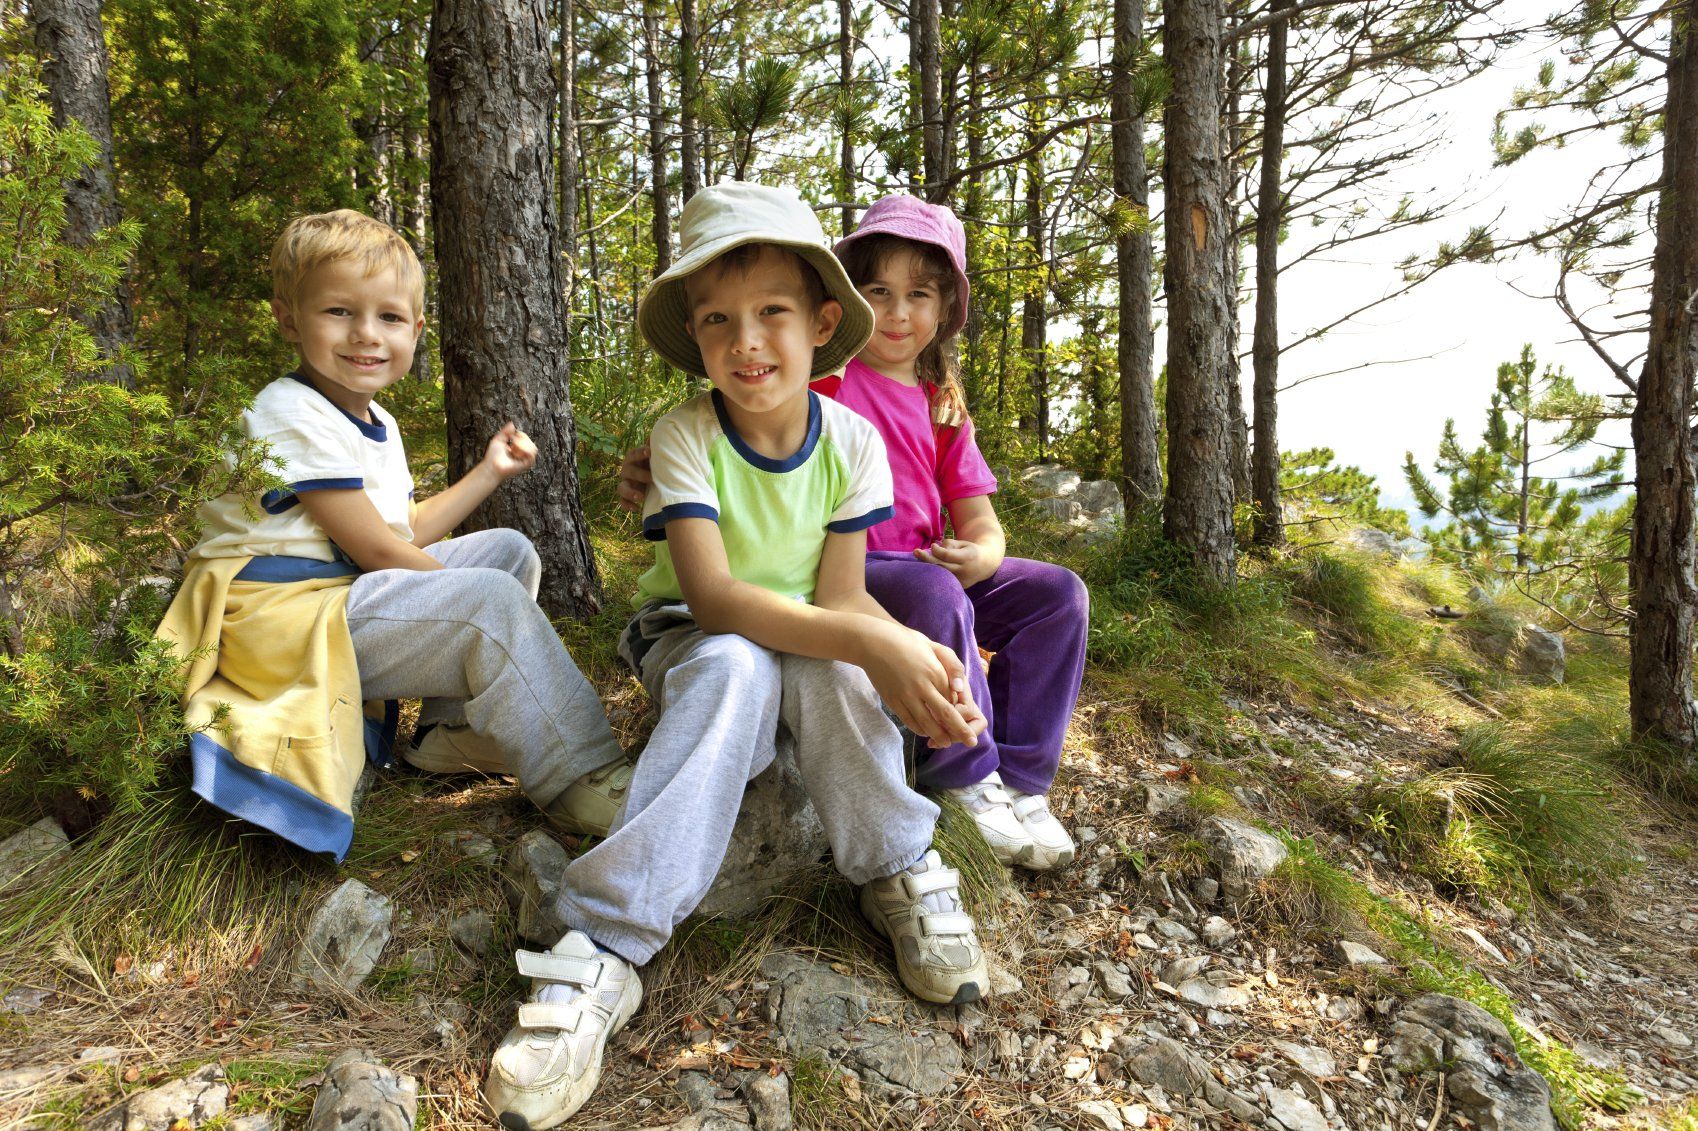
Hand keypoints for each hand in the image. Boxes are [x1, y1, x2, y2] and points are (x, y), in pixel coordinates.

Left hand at [484, 423, 537, 479]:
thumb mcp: (498, 439)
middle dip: (522, 439)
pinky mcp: (527, 464)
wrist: (492, 465)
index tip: (511, 437)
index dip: (521, 435)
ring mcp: (526, 460)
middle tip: (512, 442)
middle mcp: (523, 455)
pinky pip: (531, 453)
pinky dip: (523, 449)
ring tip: (513, 446)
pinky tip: (514, 449)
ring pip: (533, 447)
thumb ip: (506, 431)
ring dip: (522, 444)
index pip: (526, 439)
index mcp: (518, 450)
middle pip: (531, 442)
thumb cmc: (493, 456)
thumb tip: (513, 423)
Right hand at [617, 445, 651, 511]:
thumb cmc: (652, 463)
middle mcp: (626, 470)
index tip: (649, 452)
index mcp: (633, 458)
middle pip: (628, 471)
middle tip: (652, 478)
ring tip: (641, 496)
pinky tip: (636, 508)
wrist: (650, 478)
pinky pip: (622, 502)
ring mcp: (625, 483)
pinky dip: (627, 505)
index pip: (633, 453)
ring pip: (621, 488)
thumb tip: (659, 433)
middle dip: (639, 474)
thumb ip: (655, 446)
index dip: (640, 452)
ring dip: (630, 492)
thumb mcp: (654, 456)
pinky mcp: (625, 496)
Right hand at [861, 623, 980, 748]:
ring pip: (926, 723)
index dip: (961, 711)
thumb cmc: (906, 641)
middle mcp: (923, 687)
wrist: (874, 642)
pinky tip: (925, 733)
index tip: (968, 718)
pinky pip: (909, 721)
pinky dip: (919, 730)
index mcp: (936, 672)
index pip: (954, 698)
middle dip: (960, 731)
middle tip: (971, 742)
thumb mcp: (934, 646)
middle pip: (945, 715)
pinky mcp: (893, 701)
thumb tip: (959, 689)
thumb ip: (952, 665)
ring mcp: (906, 696)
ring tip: (946, 743)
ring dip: (939, 735)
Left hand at [914, 538, 995, 588]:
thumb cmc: (970, 551)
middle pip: (941, 566)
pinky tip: (926, 570)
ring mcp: (961, 581)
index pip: (947, 555)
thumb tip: (935, 548)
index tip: (933, 545)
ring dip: (928, 568)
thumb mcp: (963, 544)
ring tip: (919, 559)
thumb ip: (950, 545)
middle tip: (916, 551)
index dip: (938, 550)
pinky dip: (934, 575)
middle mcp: (964, 571)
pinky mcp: (959, 587)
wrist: (986, 565)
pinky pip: (944, 581)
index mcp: (967, 557)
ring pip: (941, 575)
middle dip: (927, 559)